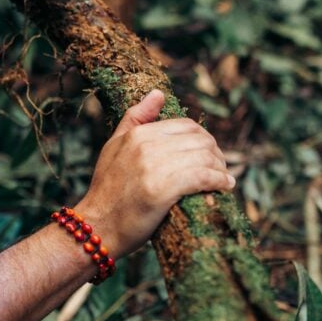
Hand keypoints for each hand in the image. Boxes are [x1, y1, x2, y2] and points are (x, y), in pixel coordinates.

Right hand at [76, 90, 233, 258]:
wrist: (97, 227)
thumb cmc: (108, 191)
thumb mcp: (114, 147)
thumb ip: (135, 118)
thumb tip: (158, 93)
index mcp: (138, 134)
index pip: (186, 126)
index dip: (204, 139)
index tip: (210, 154)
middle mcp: (146, 146)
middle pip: (200, 140)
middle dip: (216, 154)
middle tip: (220, 169)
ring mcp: (154, 167)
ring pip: (205, 157)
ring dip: (221, 169)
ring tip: (224, 180)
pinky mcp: (162, 190)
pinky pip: (203, 177)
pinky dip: (219, 181)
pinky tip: (224, 187)